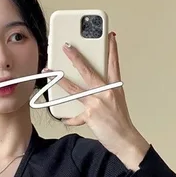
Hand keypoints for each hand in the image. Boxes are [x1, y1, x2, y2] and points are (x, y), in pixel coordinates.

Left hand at [45, 32, 149, 169]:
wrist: (125, 140)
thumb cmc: (120, 124)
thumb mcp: (115, 104)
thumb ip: (102, 96)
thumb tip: (89, 95)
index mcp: (114, 88)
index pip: (113, 64)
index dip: (111, 49)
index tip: (109, 36)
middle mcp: (106, 92)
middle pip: (88, 70)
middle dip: (76, 57)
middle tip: (67, 47)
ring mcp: (97, 102)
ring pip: (75, 88)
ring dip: (60, 80)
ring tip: (50, 72)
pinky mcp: (90, 114)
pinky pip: (74, 115)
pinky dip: (69, 118)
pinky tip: (63, 118)